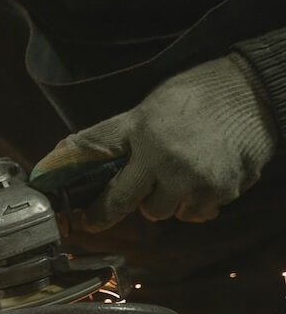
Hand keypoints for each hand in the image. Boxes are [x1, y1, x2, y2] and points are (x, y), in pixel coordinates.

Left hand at [30, 55, 277, 231]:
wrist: (254, 92)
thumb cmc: (193, 97)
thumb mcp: (142, 111)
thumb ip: (104, 139)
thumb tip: (59, 155)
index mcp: (143, 139)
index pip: (105, 179)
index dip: (93, 209)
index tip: (83, 221)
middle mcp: (168, 164)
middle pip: (131, 205)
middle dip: (128, 201)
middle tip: (139, 183)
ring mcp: (197, 181)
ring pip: (163, 212)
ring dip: (165, 200)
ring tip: (177, 170)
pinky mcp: (223, 192)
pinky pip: (195, 213)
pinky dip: (194, 201)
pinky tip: (202, 176)